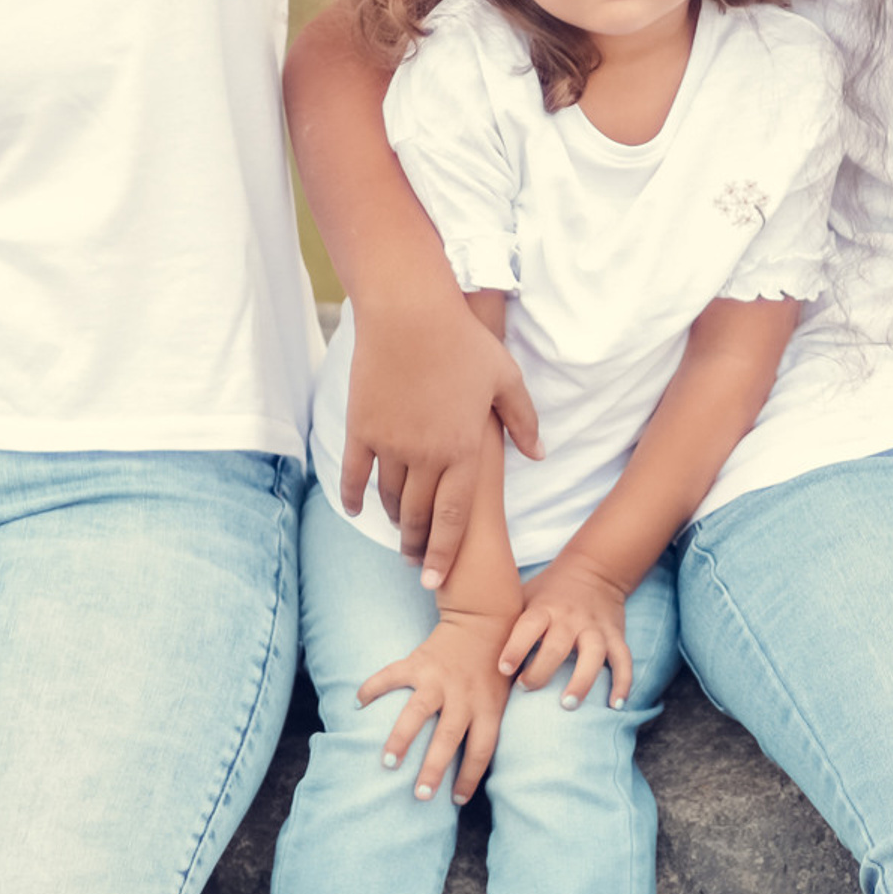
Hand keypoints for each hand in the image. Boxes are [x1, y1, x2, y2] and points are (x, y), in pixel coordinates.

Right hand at [340, 294, 540, 589]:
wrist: (410, 313)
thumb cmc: (464, 342)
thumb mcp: (506, 379)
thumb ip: (523, 422)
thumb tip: (539, 455)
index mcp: (463, 450)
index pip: (454, 518)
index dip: (445, 553)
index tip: (435, 580)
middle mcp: (425, 455)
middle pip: (418, 516)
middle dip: (417, 545)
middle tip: (415, 563)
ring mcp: (389, 444)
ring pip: (387, 499)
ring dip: (392, 521)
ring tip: (398, 533)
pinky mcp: (361, 429)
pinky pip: (354, 474)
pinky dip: (353, 497)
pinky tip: (356, 509)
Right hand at [358, 614, 514, 803]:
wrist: (485, 618)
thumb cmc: (495, 665)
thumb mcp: (503, 695)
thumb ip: (489, 722)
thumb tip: (477, 766)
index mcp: (487, 706)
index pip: (481, 749)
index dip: (471, 776)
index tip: (457, 799)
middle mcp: (463, 695)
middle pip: (448, 738)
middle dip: (434, 768)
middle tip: (420, 795)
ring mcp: (439, 678)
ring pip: (418, 712)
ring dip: (402, 738)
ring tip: (388, 762)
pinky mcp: (420, 661)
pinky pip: (392, 675)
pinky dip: (373, 687)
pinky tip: (356, 702)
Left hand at [501, 551, 632, 710]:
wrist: (594, 568)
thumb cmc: (549, 591)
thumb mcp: (525, 596)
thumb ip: (504, 619)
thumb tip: (465, 650)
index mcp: (545, 608)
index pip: (528, 627)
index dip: (515, 648)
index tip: (504, 669)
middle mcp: (571, 618)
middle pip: (558, 646)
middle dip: (542, 670)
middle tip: (527, 687)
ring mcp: (595, 627)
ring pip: (594, 654)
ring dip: (582, 680)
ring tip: (568, 703)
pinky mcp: (616, 635)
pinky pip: (623, 660)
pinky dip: (623, 683)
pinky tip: (616, 705)